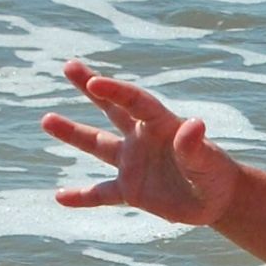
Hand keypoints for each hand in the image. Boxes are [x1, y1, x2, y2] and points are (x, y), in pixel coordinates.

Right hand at [40, 60, 240, 225]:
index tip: (94, 82)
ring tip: (47, 120)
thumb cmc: (216, 174)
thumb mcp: (208, 162)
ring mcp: (133, 163)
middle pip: (112, 108)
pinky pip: (101, 193)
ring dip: (73, 133)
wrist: (218, 199)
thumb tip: (194, 123)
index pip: (135, 102)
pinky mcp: (130, 190)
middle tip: (70, 66)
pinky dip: (81, 196)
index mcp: (162, 125)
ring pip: (97, 145)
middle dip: (91, 87)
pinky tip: (59, 197)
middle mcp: (142, 138)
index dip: (115, 91)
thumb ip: (195, 146)